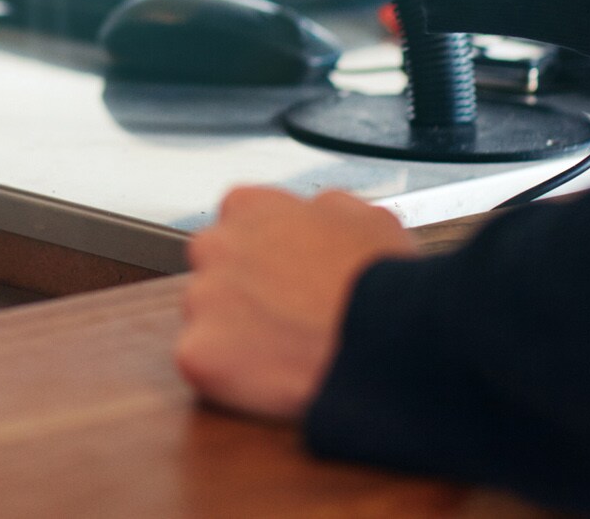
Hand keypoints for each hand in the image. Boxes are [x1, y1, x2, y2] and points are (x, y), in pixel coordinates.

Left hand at [176, 186, 417, 420]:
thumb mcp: (366, 217)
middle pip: (214, 276)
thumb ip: (324, 210)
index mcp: (248, 207)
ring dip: (236, 340)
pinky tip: (272, 381)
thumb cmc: (386, 282)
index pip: (235, 227)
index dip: (264, 259)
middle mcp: (215, 246)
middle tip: (288, 323)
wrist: (391, 338)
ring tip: (289, 355)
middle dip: (243, 299)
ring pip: (206, 324)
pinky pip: (204, 368)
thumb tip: (320, 215)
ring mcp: (202, 300)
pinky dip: (231, 379)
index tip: (287, 281)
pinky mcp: (198, 353)